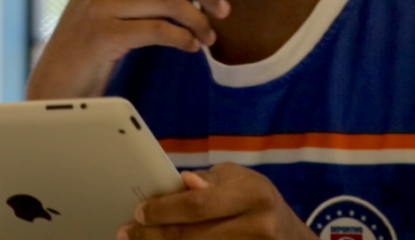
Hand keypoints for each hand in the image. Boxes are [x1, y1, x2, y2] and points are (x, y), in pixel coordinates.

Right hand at [26, 0, 230, 98]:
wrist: (57, 79)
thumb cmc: (92, 40)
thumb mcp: (106, 0)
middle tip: (223, 9)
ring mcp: (99, 6)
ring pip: (169, 2)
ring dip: (198, 20)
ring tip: (209, 36)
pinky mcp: (105, 35)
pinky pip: (159, 30)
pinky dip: (183, 38)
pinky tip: (192, 47)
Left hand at [120, 163, 316, 239]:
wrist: (287, 234)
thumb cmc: (255, 199)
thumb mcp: (238, 179)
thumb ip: (208, 181)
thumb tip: (184, 183)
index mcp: (254, 195)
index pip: (200, 204)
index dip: (165, 210)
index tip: (139, 212)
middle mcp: (258, 227)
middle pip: (193, 237)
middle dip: (154, 235)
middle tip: (127, 233)